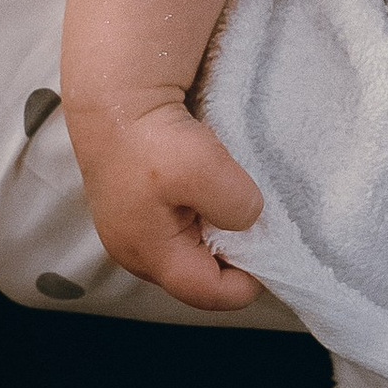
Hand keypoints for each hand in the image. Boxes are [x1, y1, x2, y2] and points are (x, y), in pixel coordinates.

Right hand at [64, 88, 266, 311]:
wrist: (115, 94)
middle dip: (233, 255)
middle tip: (255, 220)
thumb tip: (249, 219)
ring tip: (234, 197)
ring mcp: (135, 227)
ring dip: (220, 229)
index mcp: (150, 255)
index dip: (248, 280)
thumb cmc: (150, 135)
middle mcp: (137, 251)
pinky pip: (183, 222)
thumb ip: (237, 206)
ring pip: (193, 247)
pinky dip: (206, 210)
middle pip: (200, 274)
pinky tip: (214, 184)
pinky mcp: (140, 203)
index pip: (210, 294)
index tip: (273, 249)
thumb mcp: (204, 170)